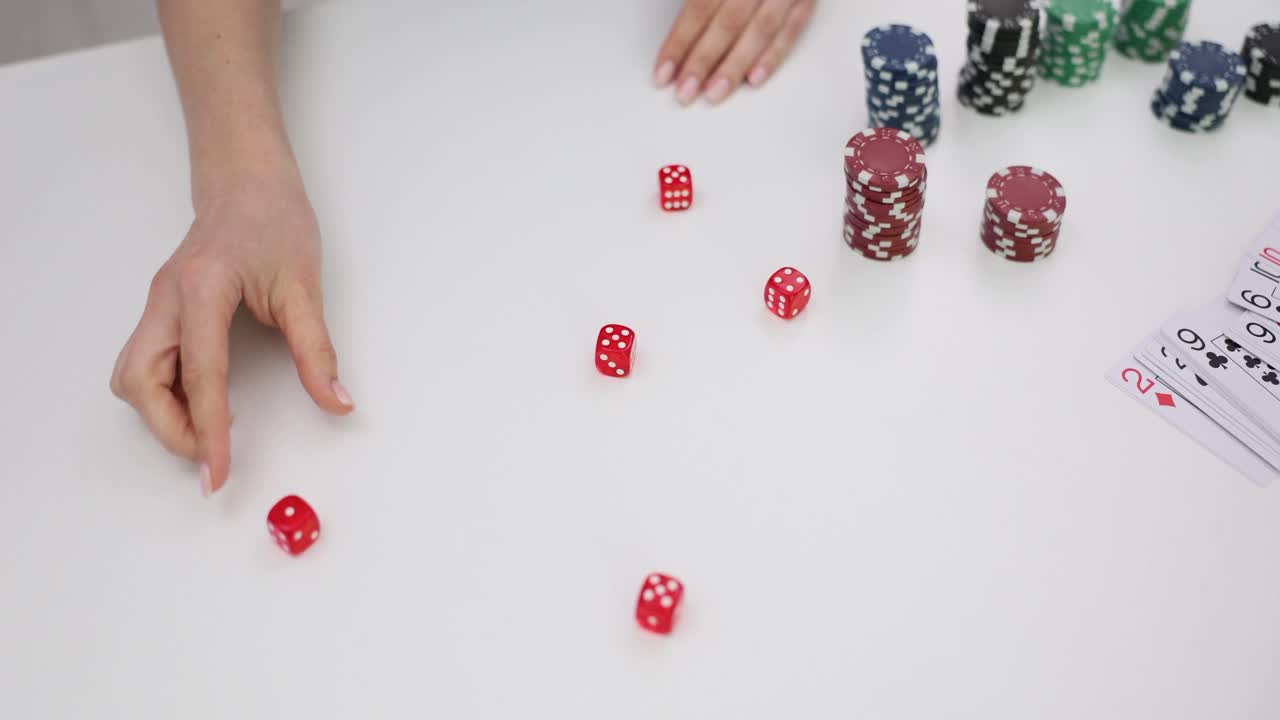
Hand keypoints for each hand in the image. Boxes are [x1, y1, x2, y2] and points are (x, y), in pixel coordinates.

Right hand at [110, 172, 353, 496]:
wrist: (247, 181)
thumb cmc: (274, 219)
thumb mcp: (305, 286)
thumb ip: (317, 350)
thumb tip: (336, 401)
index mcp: (202, 289)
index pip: (201, 375)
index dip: (210, 430)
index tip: (217, 471)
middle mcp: (166, 298)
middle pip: (139, 381)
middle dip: (170, 427)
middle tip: (213, 453)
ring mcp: (156, 304)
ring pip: (132, 376)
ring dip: (162, 413)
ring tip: (209, 430)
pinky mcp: (160, 310)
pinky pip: (144, 365)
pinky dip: (165, 394)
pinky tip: (200, 402)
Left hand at [653, 0, 815, 104]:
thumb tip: (678, 34)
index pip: (699, 7)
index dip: (679, 42)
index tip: (664, 72)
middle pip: (728, 23)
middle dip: (703, 61)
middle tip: (685, 92)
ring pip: (760, 31)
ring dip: (735, 66)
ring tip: (714, 93)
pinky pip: (792, 28)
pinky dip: (774, 56)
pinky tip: (754, 78)